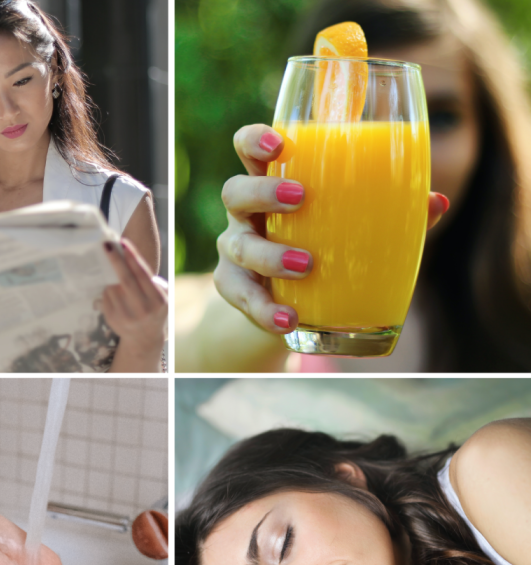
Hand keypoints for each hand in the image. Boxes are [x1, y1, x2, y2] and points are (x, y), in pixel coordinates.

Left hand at [99, 238, 167, 348]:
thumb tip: (132, 259)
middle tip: (106, 245)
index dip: (132, 257)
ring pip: (112, 288)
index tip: (123, 243)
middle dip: (115, 260)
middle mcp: (142, 309)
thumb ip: (153, 281)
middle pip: (125, 280)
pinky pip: (105, 297)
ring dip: (109, 275)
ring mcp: (126, 315)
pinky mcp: (112, 319)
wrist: (144, 338)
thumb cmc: (154, 310)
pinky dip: (107, 288)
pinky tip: (110, 285)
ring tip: (108, 266)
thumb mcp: (163, 297)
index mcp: (158, 301)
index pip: (142, 274)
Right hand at [215, 124, 448, 333]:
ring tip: (305, 265)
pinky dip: (263, 308)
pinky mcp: (234, 287)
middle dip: (262, 191)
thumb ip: (390, 213)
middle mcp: (247, 213)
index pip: (249, 149)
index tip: (280, 144)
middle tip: (299, 198)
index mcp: (273, 183)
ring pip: (238, 245)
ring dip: (270, 255)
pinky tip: (287, 319)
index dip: (255, 140)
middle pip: (235, 191)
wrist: (292, 303)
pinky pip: (240, 295)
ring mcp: (236, 250)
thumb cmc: (326, 247)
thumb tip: (436, 201)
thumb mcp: (353, 226)